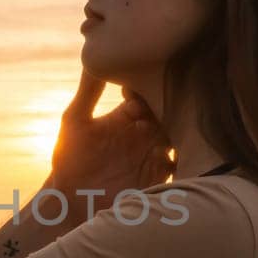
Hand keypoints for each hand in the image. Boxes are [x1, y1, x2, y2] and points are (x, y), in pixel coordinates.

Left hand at [46, 70, 169, 222]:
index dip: (152, 90)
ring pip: (182, 136)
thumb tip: (95, 56)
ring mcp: (155, 154)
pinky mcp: (160, 177)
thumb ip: (88, 91)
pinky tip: (182, 155)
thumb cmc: (68, 159)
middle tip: (170, 111)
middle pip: (171, 113)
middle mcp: (145, 132)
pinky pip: (183, 164)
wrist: (71, 201)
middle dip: (175, 109)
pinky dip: (188, 159)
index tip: (145, 96)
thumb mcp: (75, 121)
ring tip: (177, 133)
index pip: (150, 94)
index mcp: (127, 116)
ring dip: (184, 133)